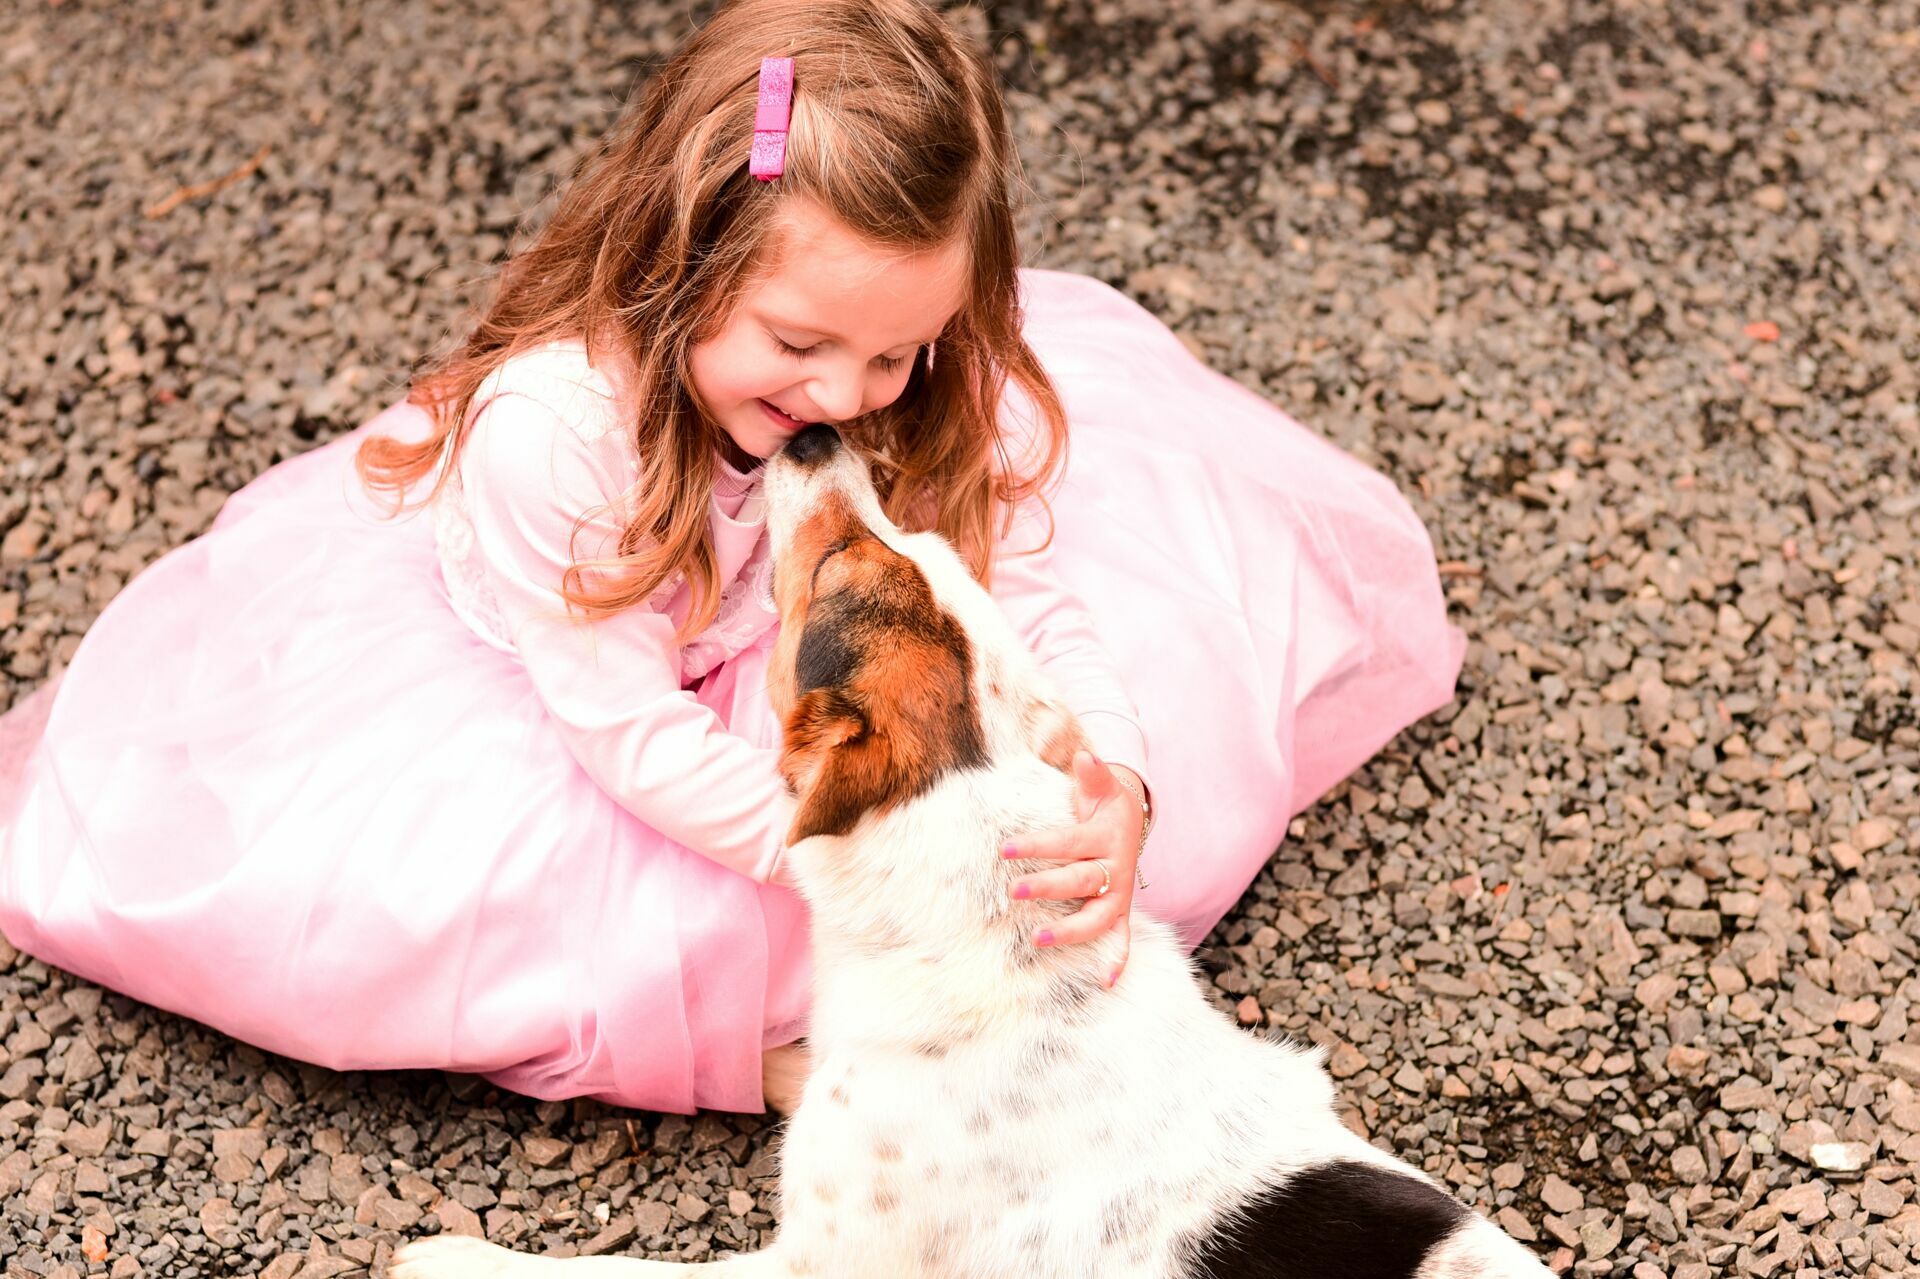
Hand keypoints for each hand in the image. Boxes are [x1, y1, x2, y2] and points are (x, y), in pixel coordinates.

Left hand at [1002, 750, 1144, 984]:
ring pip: (1099, 916)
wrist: (1133, 821)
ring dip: (1072, 932)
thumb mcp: (1101, 786)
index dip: (1037, 845)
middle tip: (1014, 892)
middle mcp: (1115, 868)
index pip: (1067, 843)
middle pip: (1081, 880)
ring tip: (1038, 939)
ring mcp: (1119, 893)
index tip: (1004, 848)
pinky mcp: (1120, 909)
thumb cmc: (1106, 804)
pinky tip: (1106, 981)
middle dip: (1048, 888)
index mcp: (1105, 837)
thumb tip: (1084, 756)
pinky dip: (1118, 958)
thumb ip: (1093, 773)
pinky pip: (1122, 936)